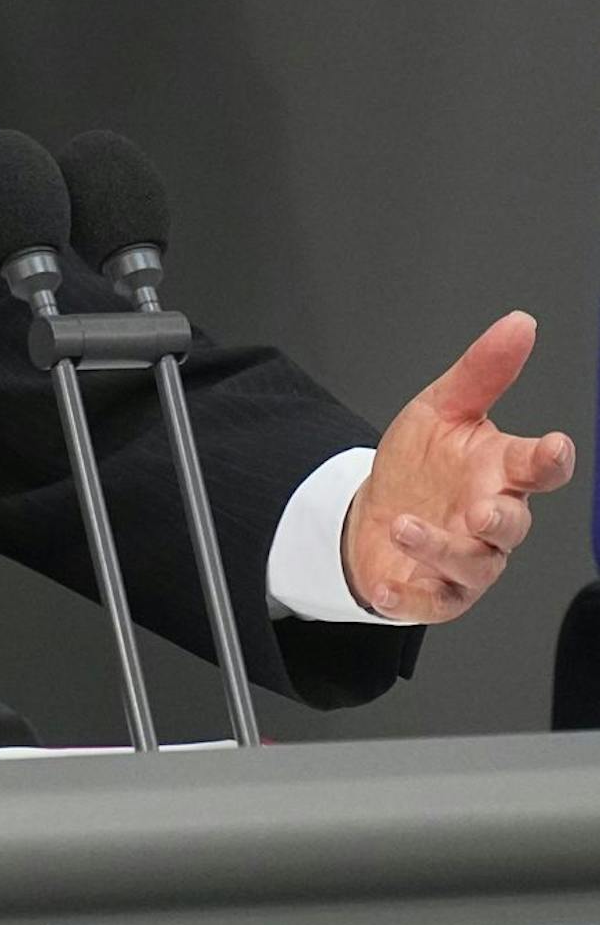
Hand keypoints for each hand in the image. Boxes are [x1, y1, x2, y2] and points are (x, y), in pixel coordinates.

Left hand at [343, 311, 574, 622]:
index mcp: (500, 473)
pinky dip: (408, 597)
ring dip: (440, 549)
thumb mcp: (441, 409)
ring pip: (472, 565)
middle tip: (482, 509)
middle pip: (512, 526)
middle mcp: (489, 519)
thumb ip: (482, 371)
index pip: (538, 468)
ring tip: (404, 526)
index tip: (554, 447)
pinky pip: (429, 600)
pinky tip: (386, 586)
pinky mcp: (433, 592)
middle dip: (501, 519)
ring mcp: (465, 561)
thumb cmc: (419, 464)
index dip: (550, 459)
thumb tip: (519, 324)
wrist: (371, 511)